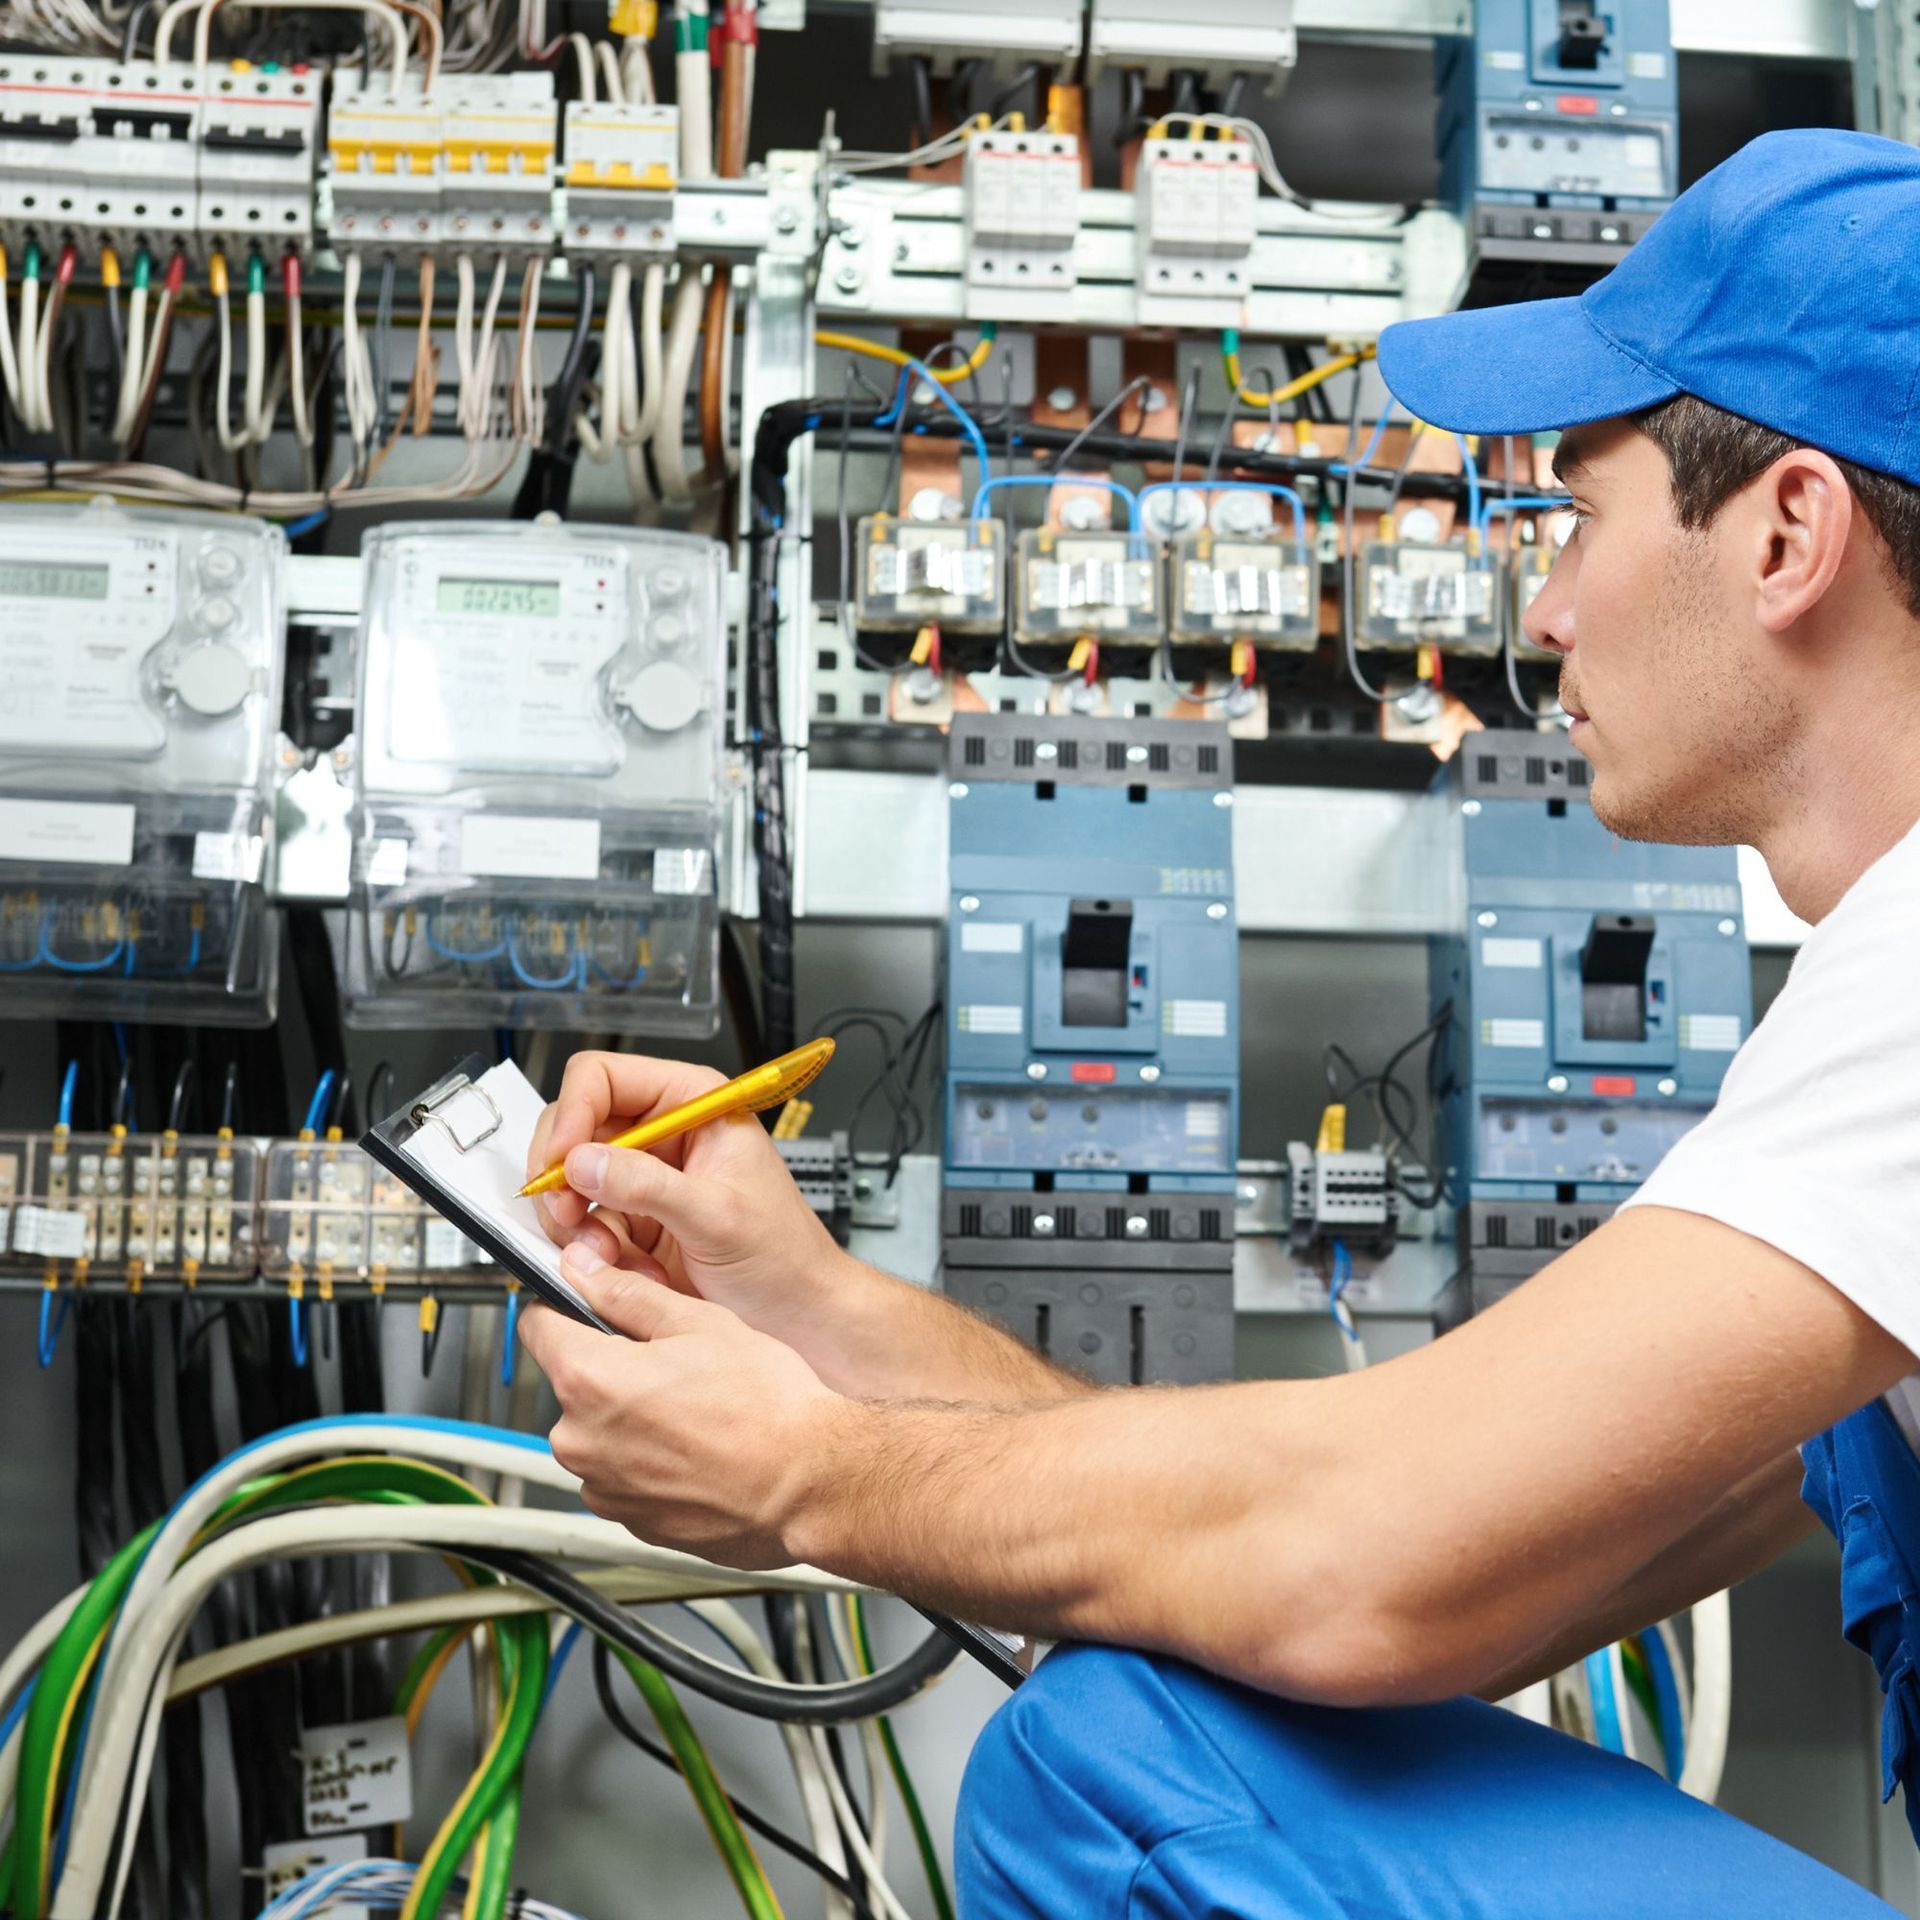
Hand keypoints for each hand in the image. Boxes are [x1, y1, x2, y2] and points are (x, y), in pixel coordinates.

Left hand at [519, 1243, 842, 1568]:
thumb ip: (628, 1294)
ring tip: (694, 1410)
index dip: (566, 1307)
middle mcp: (581, 1441)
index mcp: (590, 1380)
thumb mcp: (700, 1323)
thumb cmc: (767, 1407)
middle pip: (573, 1383)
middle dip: (611, 1368)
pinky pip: (623, 1475)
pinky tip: (698, 1448)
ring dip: (631, 1419)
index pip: (537, 1325)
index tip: (588, 1307)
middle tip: (674, 1362)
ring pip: (600, 1432)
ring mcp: (604, 1488)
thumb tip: (587, 1273)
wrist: (809, 1483)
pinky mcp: (631, 1521)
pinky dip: (650, 1461)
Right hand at [526, 1050, 854, 1352]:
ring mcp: (643, 1178)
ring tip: (606, 1252)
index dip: (573, 1113)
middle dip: (564, 1174)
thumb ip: (649, 1187)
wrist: (795, 1314)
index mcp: (693, 1104)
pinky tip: (620, 1268)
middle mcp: (662, 1132)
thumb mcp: (718, 1216)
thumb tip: (584, 1162)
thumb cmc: (783, 1255)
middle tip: (570, 1213)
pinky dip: (587, 1249)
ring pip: (569, 1180)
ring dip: (575, 1220)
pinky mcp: (631, 1220)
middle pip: (573, 1126)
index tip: (562, 1161)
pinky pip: (581, 1224)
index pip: (603, 1077)